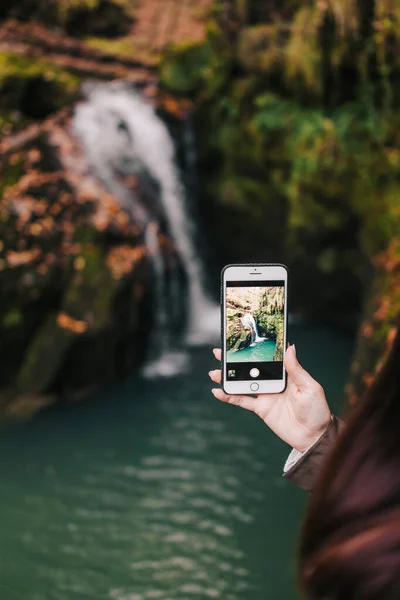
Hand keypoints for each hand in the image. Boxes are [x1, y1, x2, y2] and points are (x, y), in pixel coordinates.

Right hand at [209, 345, 330, 452]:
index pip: (268, 357)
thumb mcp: (310, 387)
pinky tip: (218, 392)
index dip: (255, 349)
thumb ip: (296, 369)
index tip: (243, 340)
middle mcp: (273, 381)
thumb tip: (290, 347)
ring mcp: (265, 394)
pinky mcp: (261, 408)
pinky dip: (229, 397)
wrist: (313, 437)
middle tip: (220, 352)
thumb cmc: (317, 410)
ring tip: (214, 372)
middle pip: (251, 368)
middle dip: (235, 360)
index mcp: (286, 373)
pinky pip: (242, 401)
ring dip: (228, 377)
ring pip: (243, 383)